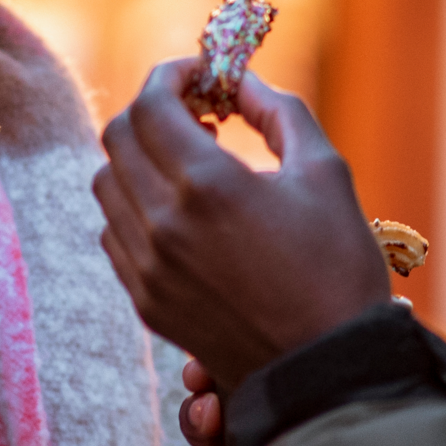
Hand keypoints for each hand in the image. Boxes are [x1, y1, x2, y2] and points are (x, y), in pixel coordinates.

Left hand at [93, 64, 388, 394]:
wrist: (326, 370)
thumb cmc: (338, 268)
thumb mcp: (325, 171)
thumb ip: (278, 111)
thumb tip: (240, 81)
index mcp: (207, 185)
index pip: (151, 103)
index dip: (172, 75)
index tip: (202, 76)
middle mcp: (163, 224)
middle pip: (118, 136)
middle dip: (153, 110)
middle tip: (199, 114)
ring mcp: (147, 267)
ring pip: (107, 184)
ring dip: (139, 158)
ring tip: (191, 163)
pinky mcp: (145, 300)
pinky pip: (114, 233)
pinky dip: (136, 206)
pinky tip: (182, 212)